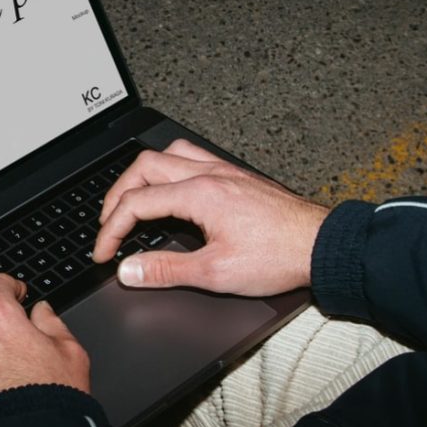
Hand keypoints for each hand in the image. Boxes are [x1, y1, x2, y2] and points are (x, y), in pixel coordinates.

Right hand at [93, 139, 327, 295]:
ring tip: (131, 200)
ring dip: (141, 176)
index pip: (136, 203)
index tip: (104, 252)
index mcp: (199, 194)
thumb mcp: (216, 272)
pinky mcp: (236, 176)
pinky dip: (168, 171)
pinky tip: (171, 189)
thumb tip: (129, 271)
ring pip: (167, 154)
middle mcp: (209, 174)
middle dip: (116, 196)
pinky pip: (191, 157)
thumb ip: (165, 270)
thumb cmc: (279, 256)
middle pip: (143, 168)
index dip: (110, 230)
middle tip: (108, 225)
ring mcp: (223, 171)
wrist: (322, 245)